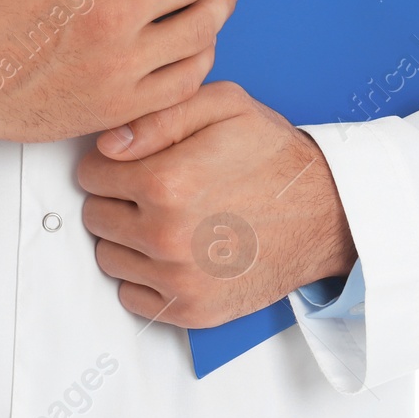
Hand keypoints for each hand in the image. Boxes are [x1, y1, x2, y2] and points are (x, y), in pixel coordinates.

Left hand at [76, 82, 356, 328]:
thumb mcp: (224, 106)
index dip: (111, 163)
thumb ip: (157, 116)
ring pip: (108, 257)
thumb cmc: (275, 157)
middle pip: (95, 216)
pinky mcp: (191, 311)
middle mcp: (166, 236)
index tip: (137, 162)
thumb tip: (106, 145)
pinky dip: (144, 276)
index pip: (89, 174)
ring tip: (167, 220)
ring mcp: (178, 280)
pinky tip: (175, 253)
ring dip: (127, 238)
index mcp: (166, 182)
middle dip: (117, 199)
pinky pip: (131, 296)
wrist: (328, 214)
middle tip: (156, 191)